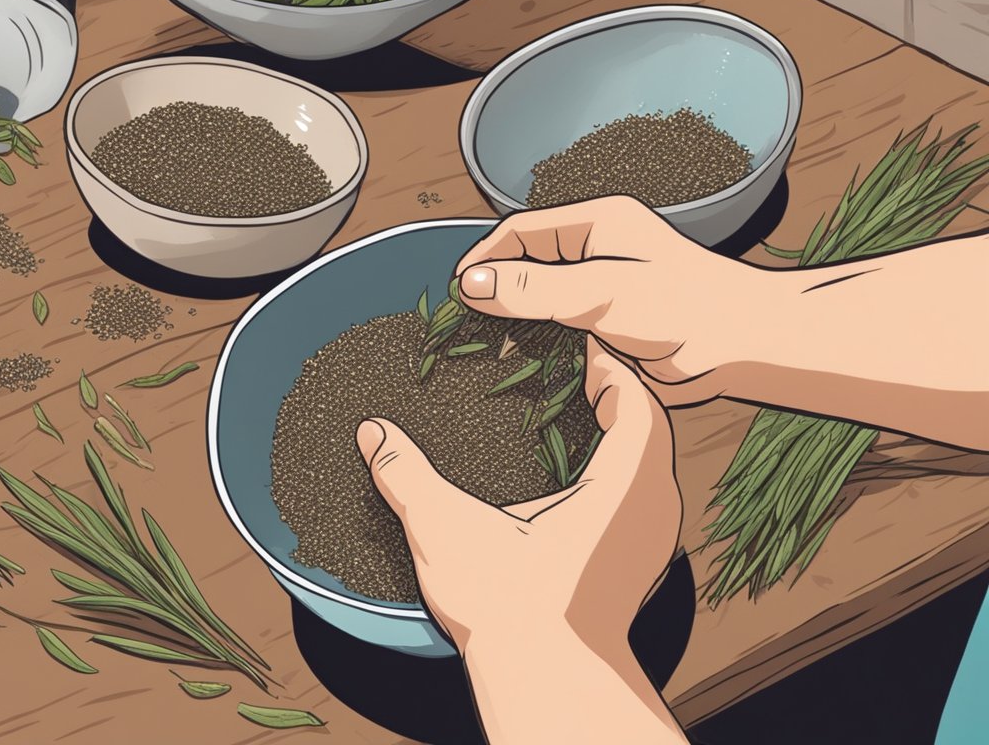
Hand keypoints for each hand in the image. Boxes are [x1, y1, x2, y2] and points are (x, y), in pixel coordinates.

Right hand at [355, 336, 680, 654]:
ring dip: (618, 434)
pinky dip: (614, 473)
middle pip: (648, 424)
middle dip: (612, 392)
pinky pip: (638, 498)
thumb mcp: (448, 528)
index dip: (604, 362)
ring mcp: (649, 540)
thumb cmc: (513, 611)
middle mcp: (650, 506)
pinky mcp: (637, 567)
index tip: (574, 340)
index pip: (633, 396)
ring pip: (647, 465)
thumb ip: (406, 474)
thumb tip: (373, 434)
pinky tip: (572, 479)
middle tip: (568, 369)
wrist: (547, 681)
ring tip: (571, 413)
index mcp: (622, 483)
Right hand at [453, 195, 775, 405]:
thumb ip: (535, 287)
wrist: (744, 348)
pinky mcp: (608, 324)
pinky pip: (559, 328)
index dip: (482, 258)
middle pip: (523, 263)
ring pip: (539, 299)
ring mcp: (602, 288)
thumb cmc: (687, 309)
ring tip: (486, 348)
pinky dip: (537, 342)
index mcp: (596, 223)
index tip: (455, 293)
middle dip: (493, 290)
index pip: (517, 231)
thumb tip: (471, 283)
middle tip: (464, 325)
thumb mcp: (602, 292)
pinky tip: (523, 364)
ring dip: (514, 319)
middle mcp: (596, 250)